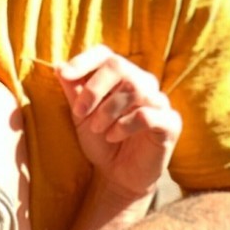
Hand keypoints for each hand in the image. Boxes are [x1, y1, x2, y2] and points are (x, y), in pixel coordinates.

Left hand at [57, 46, 181, 199]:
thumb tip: (59, 66)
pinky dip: (125, 125)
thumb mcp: (81, 115)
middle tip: (80, 113)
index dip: (84, 60)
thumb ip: (73, 90)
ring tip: (98, 129)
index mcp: (120, 76)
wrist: (118, 174)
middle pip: (119, 66)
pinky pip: (147, 115)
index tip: (65, 75)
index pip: (105, 54)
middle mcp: (142, 82)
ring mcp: (158, 101)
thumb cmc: (100, 139)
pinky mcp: (170, 123)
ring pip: (134, 89)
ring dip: (108, 110)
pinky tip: (113, 136)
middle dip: (94, 89)